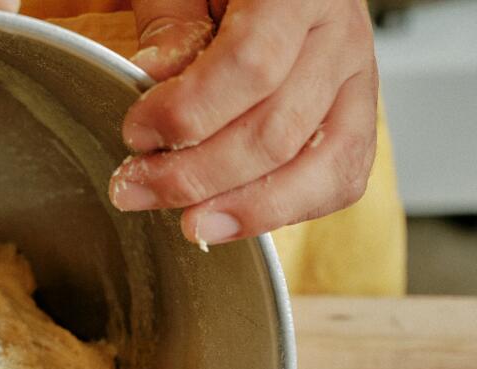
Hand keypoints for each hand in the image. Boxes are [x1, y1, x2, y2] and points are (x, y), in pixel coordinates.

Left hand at [109, 0, 379, 247]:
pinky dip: (287, 210)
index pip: (251, 65)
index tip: (136, 133)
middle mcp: (341, 34)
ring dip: (244, 207)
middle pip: (276, 130)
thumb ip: (172, 20)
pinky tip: (231, 219)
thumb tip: (156, 72)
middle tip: (135, 186)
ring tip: (189, 223)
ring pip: (317, 166)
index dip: (188, 112)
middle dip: (195, 174)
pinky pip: (340, 179)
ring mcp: (358, 79)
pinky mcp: (359, 116)